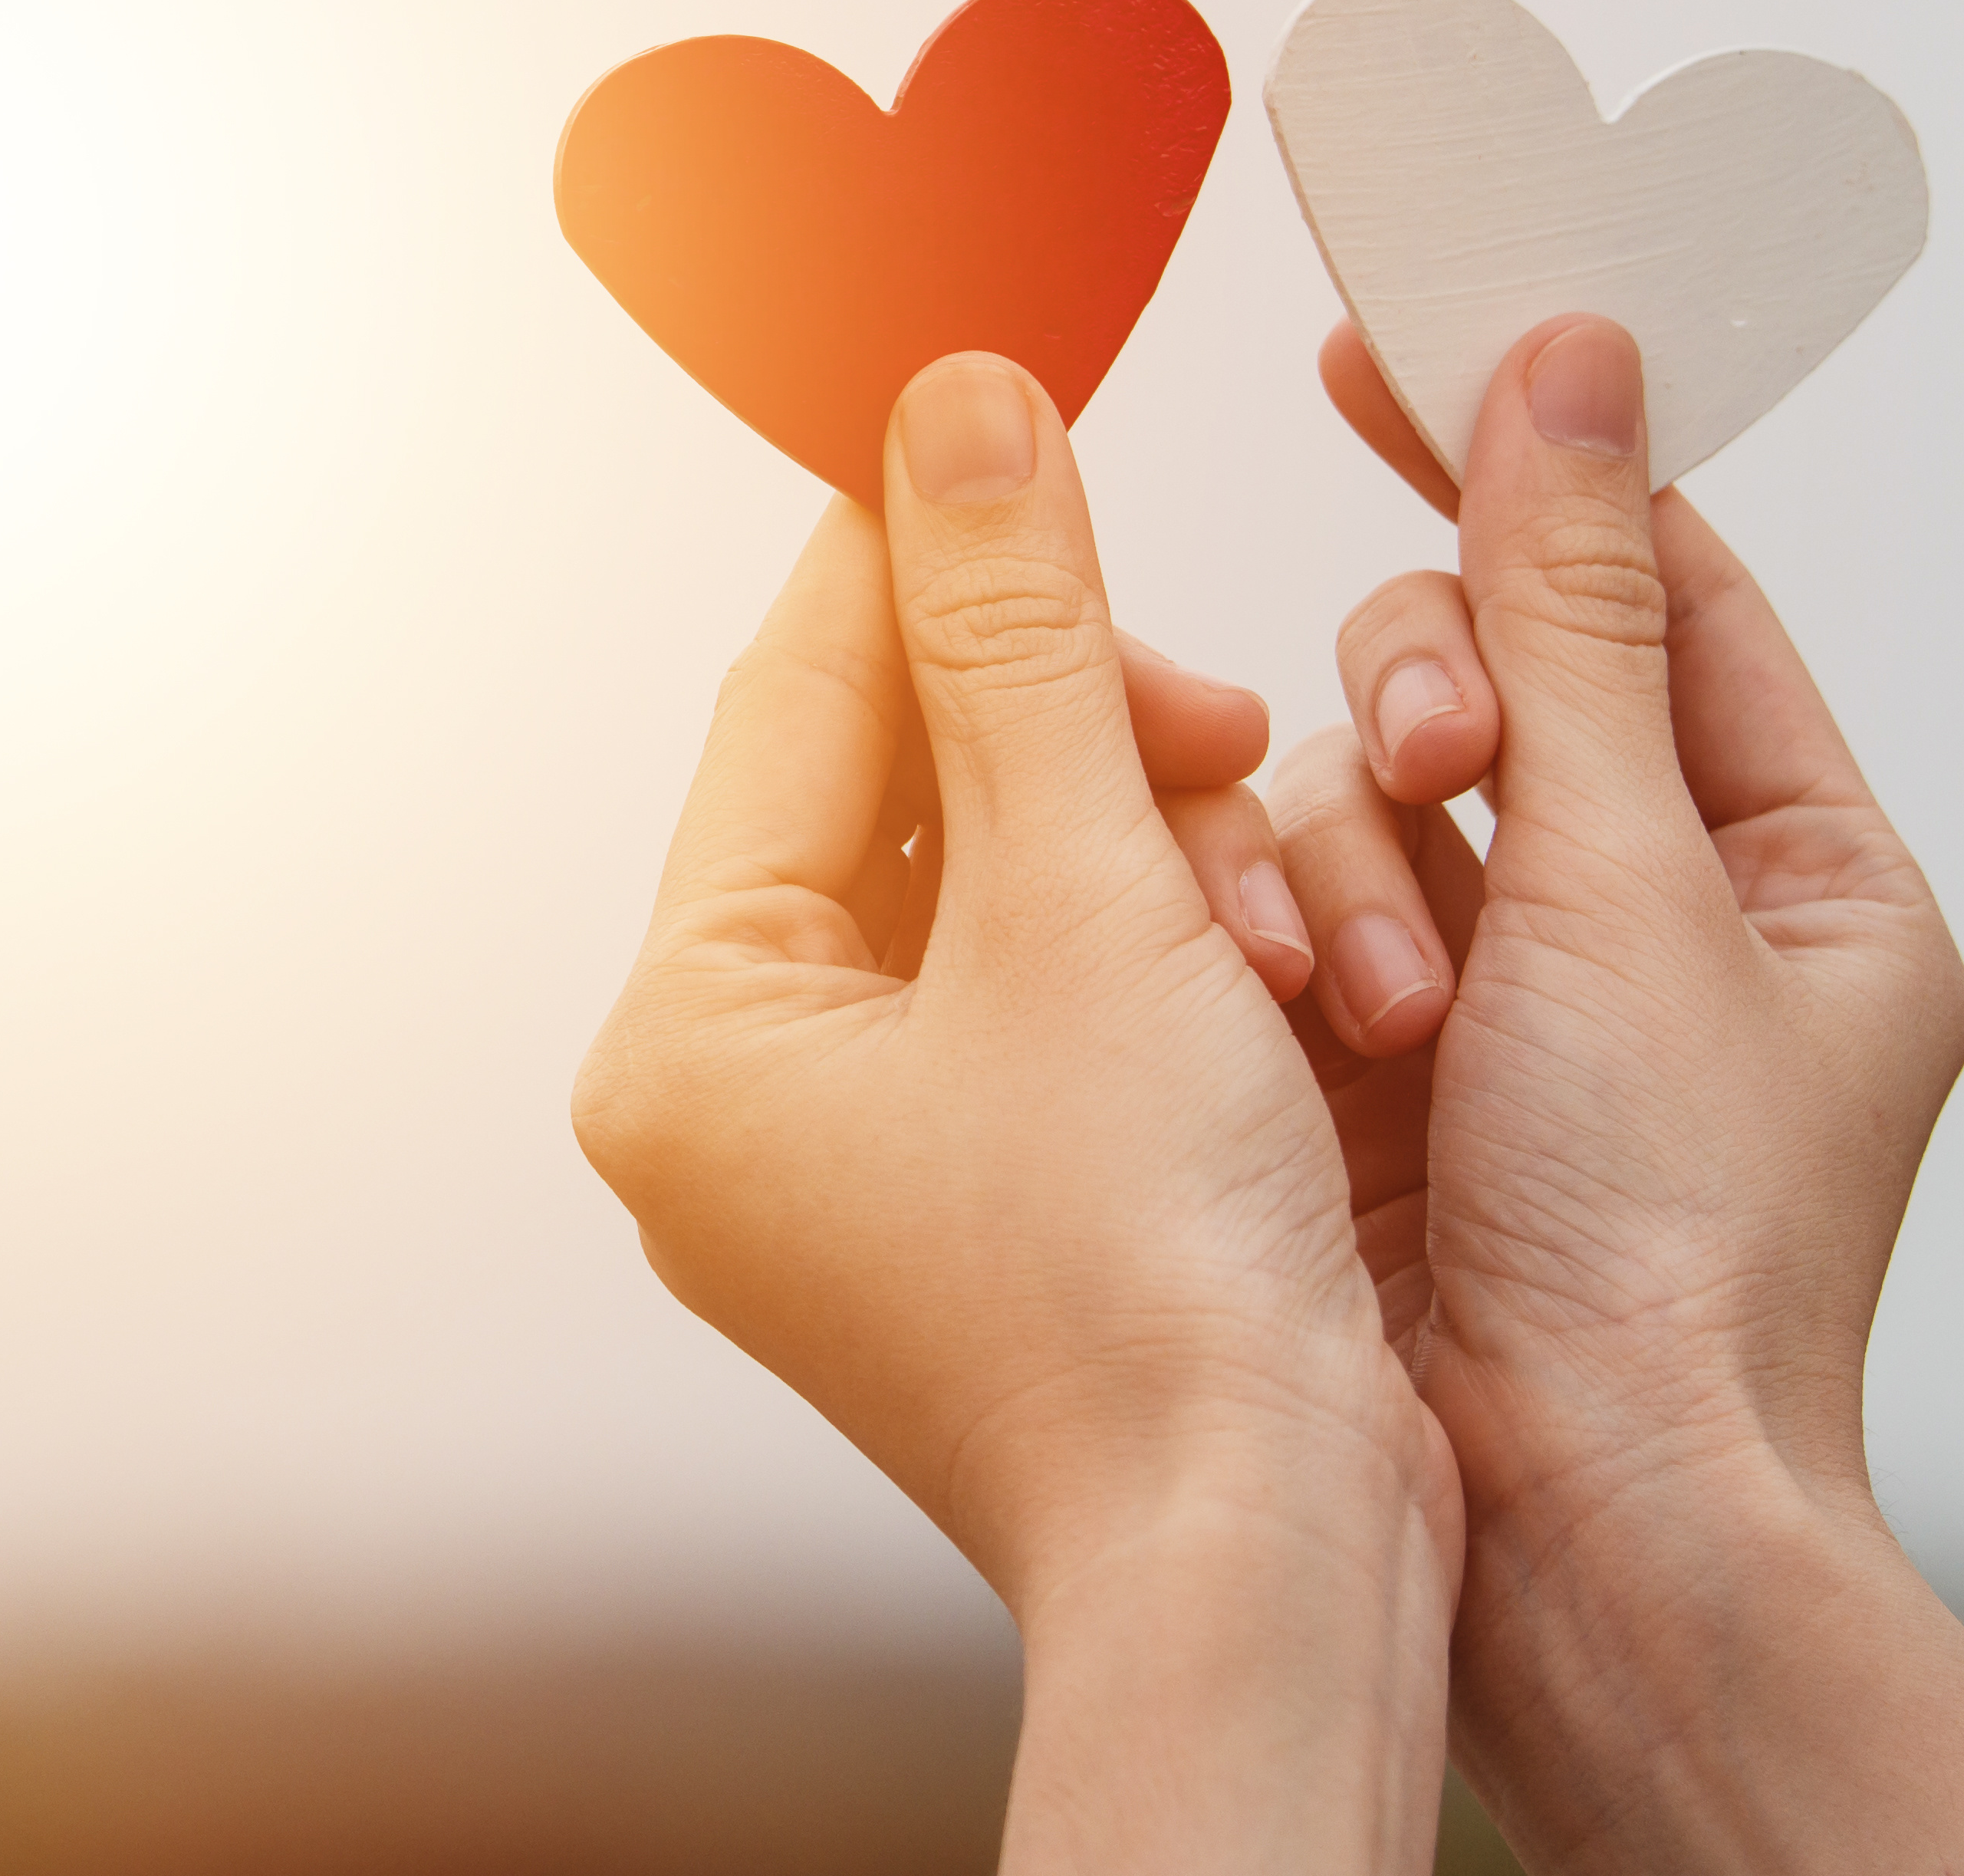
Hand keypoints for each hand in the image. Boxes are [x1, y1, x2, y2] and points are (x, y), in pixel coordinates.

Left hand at [577, 350, 1450, 1870]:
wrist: (1269, 1557)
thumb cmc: (1153, 1290)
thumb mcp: (1087, 889)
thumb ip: (1021, 632)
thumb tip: (952, 407)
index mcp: (690, 1043)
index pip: (791, 702)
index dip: (919, 545)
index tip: (1015, 418)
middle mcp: (744, 1115)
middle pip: (898, 798)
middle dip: (1078, 732)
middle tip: (1214, 724)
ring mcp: (863, 1178)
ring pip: (1002, 893)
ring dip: (1145, 843)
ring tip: (1263, 864)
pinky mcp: (993, 1218)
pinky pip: (1061, 1001)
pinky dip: (1167, 949)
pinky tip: (1273, 951)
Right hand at [1266, 314, 1963, 1873]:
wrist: (1575, 1534)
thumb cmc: (1670, 1262)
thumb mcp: (1628, 880)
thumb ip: (1566, 607)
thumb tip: (1570, 364)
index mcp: (1803, 881)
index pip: (1658, 584)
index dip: (1523, 462)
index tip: (1385, 346)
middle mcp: (1655, 934)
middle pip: (1486, 685)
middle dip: (1431, 711)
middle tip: (1433, 773)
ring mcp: (1503, 1014)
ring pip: (1361, 803)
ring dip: (1354, 868)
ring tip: (1373, 999)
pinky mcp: (1365, 1085)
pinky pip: (1279, 919)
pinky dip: (1270, 940)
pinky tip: (1274, 1007)